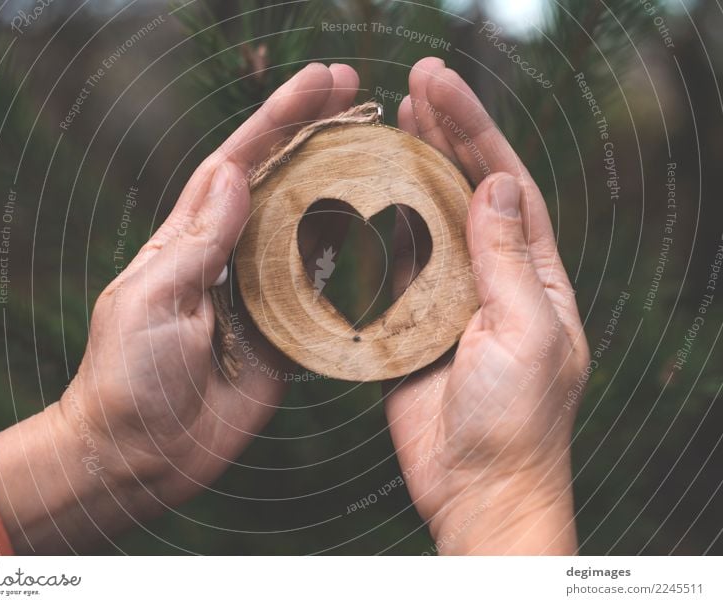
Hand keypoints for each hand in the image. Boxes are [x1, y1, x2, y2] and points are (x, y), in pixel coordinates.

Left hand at [0, 63, 359, 552]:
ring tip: (384, 151)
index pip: (239, 164)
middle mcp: (231, 259)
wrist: (141, 455)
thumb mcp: (151, 300)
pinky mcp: (286, 338)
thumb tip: (235, 172)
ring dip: (343, 191)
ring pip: (310, 231)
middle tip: (361, 95)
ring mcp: (263, 297)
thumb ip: (198, 241)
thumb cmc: (127, 377)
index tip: (319, 82)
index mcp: (191, 240)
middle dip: (318, 135)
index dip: (278, 120)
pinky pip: (325, 296)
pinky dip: (353, 267)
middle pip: (283, 185)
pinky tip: (383, 239)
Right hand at [386, 58, 589, 554]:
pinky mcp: (411, 323)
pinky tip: (364, 195)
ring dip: (409, 172)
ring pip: (427, 221)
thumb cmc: (516, 423)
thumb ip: (508, 259)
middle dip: (444, 135)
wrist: (476, 489)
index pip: (506, 184)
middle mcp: (494, 277)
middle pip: (466, 190)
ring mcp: (450, 298)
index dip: (474, 131)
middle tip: (414, 87)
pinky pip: (395, 267)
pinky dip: (380, 228)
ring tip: (390, 123)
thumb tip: (498, 184)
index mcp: (535, 275)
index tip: (440, 88)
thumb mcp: (527, 333)